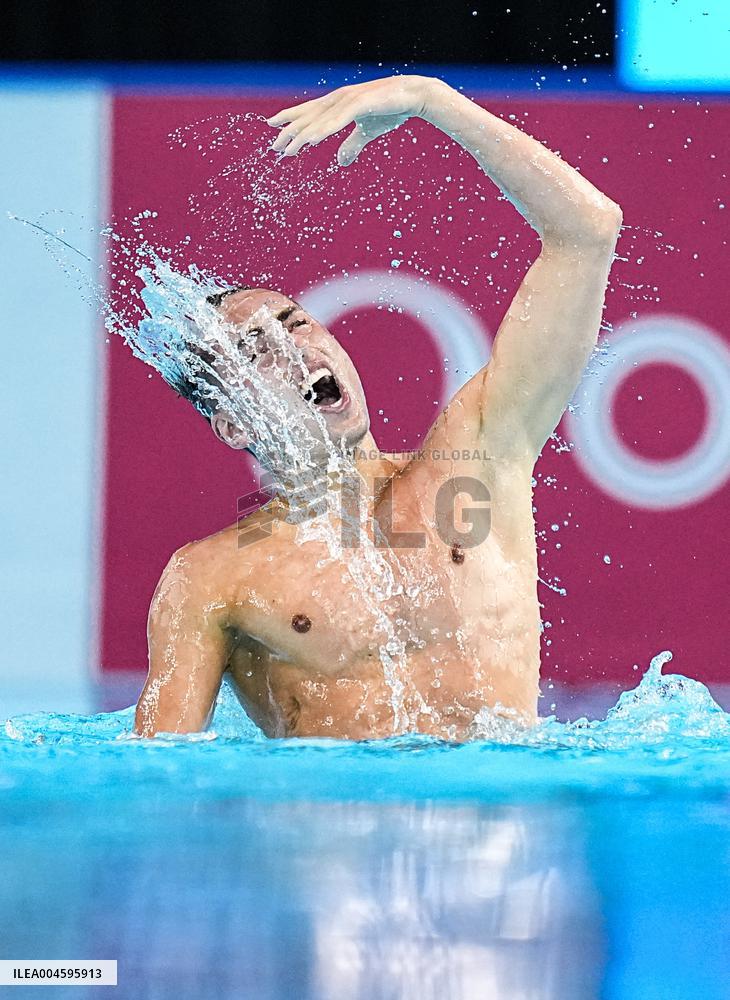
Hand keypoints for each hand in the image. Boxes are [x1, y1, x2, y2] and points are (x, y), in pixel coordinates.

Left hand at [266, 75, 438, 165]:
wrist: (413, 96)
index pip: (309, 111)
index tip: (272, 126)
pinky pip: (337, 120)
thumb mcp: (367, 132)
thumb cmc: (390, 111)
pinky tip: (310, 139)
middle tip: (274, 146)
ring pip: (319, 120)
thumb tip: (341, 162)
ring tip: (287, 148)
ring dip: (302, 135)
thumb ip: (352, 145)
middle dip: (289, 130)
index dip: (290, 118)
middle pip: (308, 116)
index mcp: (338, 103)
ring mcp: (348, 100)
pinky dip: (322, 129)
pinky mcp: (360, 104)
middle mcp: (339, 99)